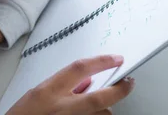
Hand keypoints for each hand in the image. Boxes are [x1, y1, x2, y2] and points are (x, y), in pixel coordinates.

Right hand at [7, 55, 133, 114]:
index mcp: (49, 90)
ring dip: (105, 107)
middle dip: (120, 90)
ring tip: (101, 103)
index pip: (80, 69)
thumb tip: (84, 81)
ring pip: (102, 114)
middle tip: (130, 83)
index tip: (115, 58)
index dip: (101, 62)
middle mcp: (62, 107)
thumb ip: (60, 86)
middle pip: (100, 97)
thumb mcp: (37, 93)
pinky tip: (91, 112)